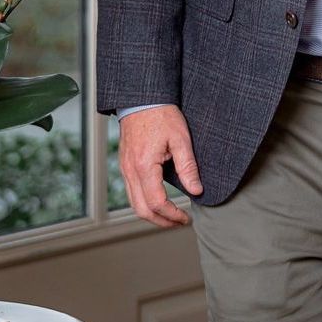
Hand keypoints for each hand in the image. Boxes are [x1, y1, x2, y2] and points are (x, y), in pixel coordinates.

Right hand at [118, 105, 202, 227]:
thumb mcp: (181, 139)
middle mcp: (130, 171)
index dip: (172, 215)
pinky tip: (157, 200)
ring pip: (134, 203)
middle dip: (160, 221)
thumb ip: (188, 167)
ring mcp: (125, 169)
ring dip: (151, 214)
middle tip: (178, 222)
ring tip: (170, 215)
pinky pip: (131, 191)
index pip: (157, 203)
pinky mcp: (125, 165)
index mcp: (144, 167)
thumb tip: (197, 190)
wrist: (142, 99)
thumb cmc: (162, 115)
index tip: (186, 218)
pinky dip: (143, 202)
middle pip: (141, 210)